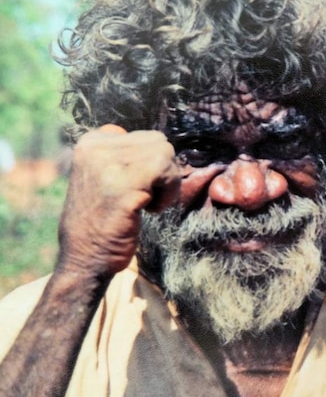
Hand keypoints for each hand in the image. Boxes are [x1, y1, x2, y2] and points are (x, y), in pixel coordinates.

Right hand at [56, 124, 182, 280]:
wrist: (85, 258)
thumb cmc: (104, 221)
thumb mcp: (106, 177)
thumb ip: (126, 156)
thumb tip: (162, 142)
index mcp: (91, 142)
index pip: (145, 137)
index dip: (152, 165)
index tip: (136, 188)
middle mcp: (95, 147)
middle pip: (159, 143)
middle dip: (162, 172)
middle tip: (145, 198)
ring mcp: (107, 163)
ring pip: (166, 155)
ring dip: (166, 184)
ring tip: (146, 204)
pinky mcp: (123, 183)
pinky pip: (166, 173)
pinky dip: (168, 194)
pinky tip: (148, 211)